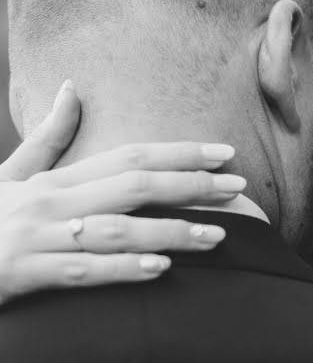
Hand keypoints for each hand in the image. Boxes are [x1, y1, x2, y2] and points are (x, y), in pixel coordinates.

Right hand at [0, 81, 247, 303]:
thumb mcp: (10, 176)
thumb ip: (47, 139)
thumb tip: (72, 89)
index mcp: (55, 179)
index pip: (129, 156)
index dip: (180, 153)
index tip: (225, 153)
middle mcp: (51, 202)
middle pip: (133, 186)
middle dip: (191, 184)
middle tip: (239, 186)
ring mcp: (37, 237)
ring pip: (115, 230)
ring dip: (171, 231)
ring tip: (218, 236)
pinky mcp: (22, 273)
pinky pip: (80, 271)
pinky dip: (120, 270)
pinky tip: (159, 270)